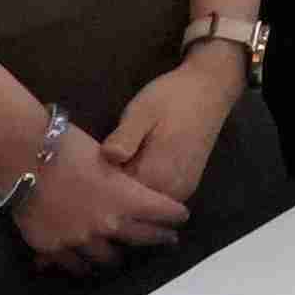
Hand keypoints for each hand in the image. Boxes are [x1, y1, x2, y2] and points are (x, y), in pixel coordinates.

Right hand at [5, 118, 192, 276]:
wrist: (23, 153)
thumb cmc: (67, 145)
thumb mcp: (105, 158)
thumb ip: (119, 181)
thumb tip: (125, 190)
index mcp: (126, 197)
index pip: (163, 211)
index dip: (174, 214)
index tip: (180, 216)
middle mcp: (108, 224)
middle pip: (143, 238)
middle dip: (159, 238)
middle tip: (167, 239)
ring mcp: (80, 240)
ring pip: (108, 259)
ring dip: (117, 255)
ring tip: (121, 254)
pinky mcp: (54, 248)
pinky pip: (74, 266)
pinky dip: (82, 265)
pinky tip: (85, 264)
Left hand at [106, 45, 243, 204]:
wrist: (209, 90)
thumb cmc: (172, 98)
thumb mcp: (142, 111)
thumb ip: (125, 136)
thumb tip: (108, 157)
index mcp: (157, 175)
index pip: (117, 196)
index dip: (98, 186)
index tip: (86, 170)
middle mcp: (172, 190)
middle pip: (131, 204)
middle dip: (112, 190)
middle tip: (95, 166)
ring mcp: (182, 191)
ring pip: (144, 202)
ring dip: (128, 190)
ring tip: (113, 166)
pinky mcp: (186, 186)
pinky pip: (158, 196)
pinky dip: (144, 187)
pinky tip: (132, 167)